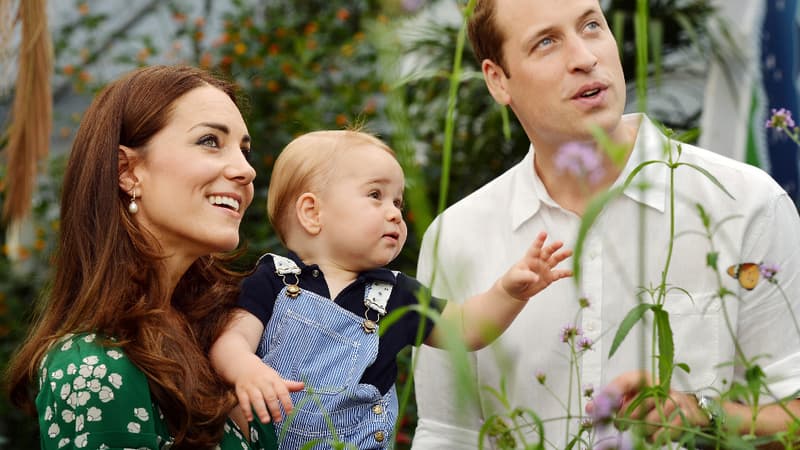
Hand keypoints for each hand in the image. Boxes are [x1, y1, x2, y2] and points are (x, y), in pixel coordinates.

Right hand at [233, 354, 304, 423]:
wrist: (243, 365)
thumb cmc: (263, 375)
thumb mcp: (276, 378)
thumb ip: (288, 385)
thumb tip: (303, 386)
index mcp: (273, 379)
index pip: (282, 390)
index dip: (287, 402)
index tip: (290, 412)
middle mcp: (263, 382)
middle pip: (270, 396)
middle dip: (274, 408)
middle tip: (278, 420)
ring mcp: (251, 386)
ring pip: (256, 399)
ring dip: (261, 410)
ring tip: (266, 421)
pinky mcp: (241, 390)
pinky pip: (243, 401)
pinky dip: (246, 410)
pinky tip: (250, 419)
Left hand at [501, 231, 571, 300]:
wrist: (516, 291)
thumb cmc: (513, 280)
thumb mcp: (516, 277)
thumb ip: (526, 276)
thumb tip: (536, 277)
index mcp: (529, 258)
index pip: (535, 248)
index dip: (539, 241)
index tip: (543, 233)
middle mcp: (538, 261)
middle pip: (547, 251)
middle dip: (554, 247)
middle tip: (560, 243)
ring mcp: (544, 268)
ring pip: (555, 260)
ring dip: (562, 256)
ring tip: (569, 252)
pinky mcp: (549, 277)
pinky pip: (558, 274)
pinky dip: (565, 273)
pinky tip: (571, 272)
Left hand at [586, 370, 709, 442]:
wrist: (682, 408)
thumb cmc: (649, 402)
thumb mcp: (628, 398)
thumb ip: (610, 403)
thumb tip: (591, 408)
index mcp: (642, 378)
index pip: (625, 381)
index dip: (612, 393)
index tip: (600, 407)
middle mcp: (660, 385)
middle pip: (640, 402)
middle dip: (627, 417)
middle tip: (620, 424)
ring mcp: (675, 399)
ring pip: (654, 419)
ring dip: (642, 429)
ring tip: (638, 430)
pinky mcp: (686, 414)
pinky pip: (667, 430)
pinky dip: (656, 437)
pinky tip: (651, 437)